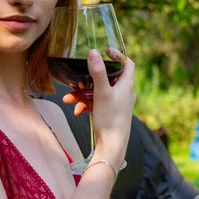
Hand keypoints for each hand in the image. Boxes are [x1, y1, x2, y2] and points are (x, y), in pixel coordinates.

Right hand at [63, 49, 135, 163]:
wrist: (112, 147)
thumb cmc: (110, 119)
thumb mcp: (102, 93)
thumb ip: (97, 72)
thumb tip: (94, 52)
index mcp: (127, 85)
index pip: (128, 63)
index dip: (118, 55)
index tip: (105, 51)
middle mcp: (125, 93)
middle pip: (109, 78)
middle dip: (91, 78)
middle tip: (79, 77)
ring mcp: (118, 104)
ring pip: (100, 92)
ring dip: (84, 94)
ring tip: (70, 98)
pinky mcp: (111, 114)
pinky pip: (98, 104)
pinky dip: (87, 104)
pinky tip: (76, 110)